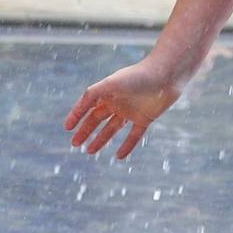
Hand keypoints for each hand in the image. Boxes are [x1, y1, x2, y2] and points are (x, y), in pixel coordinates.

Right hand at [64, 60, 182, 159]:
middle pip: (97, 120)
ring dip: (101, 140)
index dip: (76, 116)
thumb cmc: (137, 76)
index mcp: (106, 92)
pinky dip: (126, 146)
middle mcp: (117, 102)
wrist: (165, 76)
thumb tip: (79, 108)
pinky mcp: (145, 119)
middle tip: (74, 144)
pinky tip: (118, 157)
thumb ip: (93, 94)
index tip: (67, 128)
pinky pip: (134, 136)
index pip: (87, 107)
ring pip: (112, 129)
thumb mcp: (111, 83)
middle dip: (85, 131)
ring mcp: (130, 111)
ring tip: (89, 151)